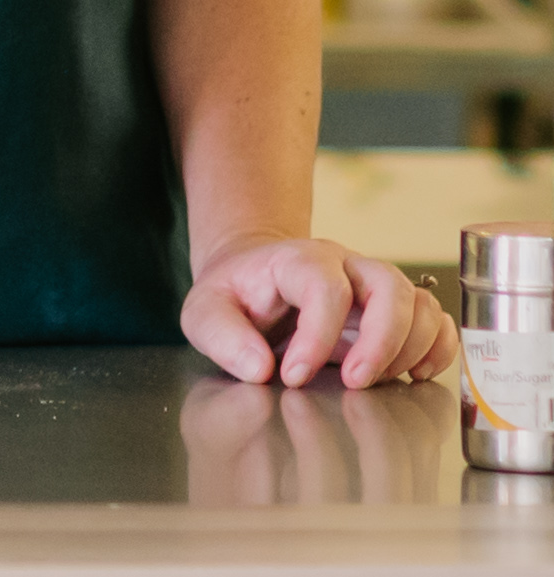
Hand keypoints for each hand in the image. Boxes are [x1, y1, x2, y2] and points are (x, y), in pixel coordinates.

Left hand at [183, 233, 456, 388]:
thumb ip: (223, 335)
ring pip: (419, 304)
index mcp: (298, 261)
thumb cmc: (235, 297)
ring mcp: (374, 286)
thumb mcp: (206, 310)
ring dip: (408, 349)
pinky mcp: (395, 312)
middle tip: (355, 383)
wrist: (256, 278)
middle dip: (381, 342)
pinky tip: (413, 376)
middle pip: (388, 286)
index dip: (317, 337)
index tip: (293, 377)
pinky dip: (438, 350)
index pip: (324, 287)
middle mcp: (346, 266)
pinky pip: (436, 321)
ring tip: (375, 382)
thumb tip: (259, 368)